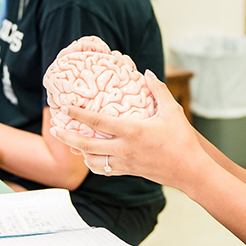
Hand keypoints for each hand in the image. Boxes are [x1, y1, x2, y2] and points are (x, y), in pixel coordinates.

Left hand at [49, 70, 209, 190]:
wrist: (191, 171)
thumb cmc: (182, 140)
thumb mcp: (172, 111)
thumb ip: (158, 90)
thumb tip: (147, 73)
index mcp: (132, 131)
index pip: (97, 122)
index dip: (78, 115)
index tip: (64, 108)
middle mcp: (124, 149)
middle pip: (86, 146)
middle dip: (67, 138)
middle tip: (54, 129)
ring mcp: (125, 163)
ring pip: (93, 161)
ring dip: (79, 152)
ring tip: (71, 142)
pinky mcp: (130, 172)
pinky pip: (105, 170)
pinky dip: (94, 164)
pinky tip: (91, 157)